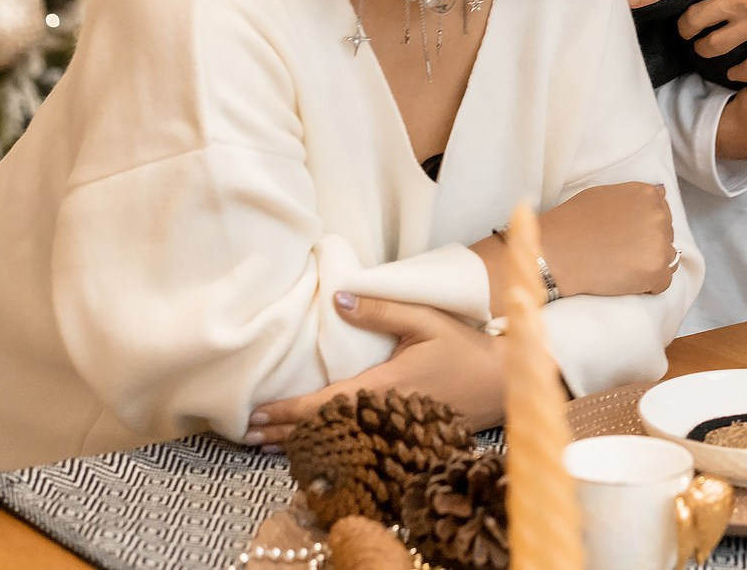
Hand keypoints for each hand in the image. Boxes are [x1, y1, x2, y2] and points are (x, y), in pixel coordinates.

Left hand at [247, 296, 504, 445]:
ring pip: (336, 442)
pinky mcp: (400, 437)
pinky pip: (356, 445)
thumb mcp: (425, 319)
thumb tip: (336, 299)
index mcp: (385, 386)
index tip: (255, 414)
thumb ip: (381, 309)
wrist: (502, 382)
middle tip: (244, 433)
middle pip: (323, 430)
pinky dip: (327, 447)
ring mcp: (392, 431)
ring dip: (298, 442)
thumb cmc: (464, 349)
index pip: (325, 404)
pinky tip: (310, 447)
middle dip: (282, 433)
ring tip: (264, 442)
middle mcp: (382, 415)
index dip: (287, 412)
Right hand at [537, 181, 677, 297]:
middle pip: (665, 235)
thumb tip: (662, 192)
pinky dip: (647, 285)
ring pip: (667, 259)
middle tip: (620, 253)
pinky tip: (625, 280)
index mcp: (647, 194)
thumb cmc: (573, 222)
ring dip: (649, 265)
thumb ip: (635, 196)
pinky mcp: (656, 271)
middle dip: (648, 245)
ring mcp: (660, 244)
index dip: (643, 227)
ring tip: (622, 267)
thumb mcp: (604, 194)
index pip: (661, 212)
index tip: (627, 236)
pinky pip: (662, 282)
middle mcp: (658, 216)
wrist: (557, 253)